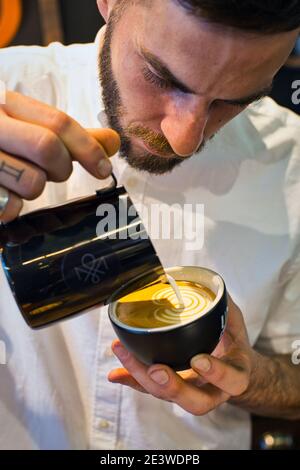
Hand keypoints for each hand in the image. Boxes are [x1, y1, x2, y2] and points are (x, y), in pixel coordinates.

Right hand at [0, 91, 119, 222]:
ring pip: (31, 181)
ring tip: (20, 179)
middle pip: (47, 147)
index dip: (88, 147)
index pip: (58, 122)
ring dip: (36, 188)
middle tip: (55, 172)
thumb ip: (69, 136)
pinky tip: (2, 194)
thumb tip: (112, 140)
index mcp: (7, 105)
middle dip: (61, 168)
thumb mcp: (29, 127)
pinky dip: (13, 207)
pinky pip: (9, 207)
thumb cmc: (0, 141)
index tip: (103, 169)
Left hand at [108, 296, 255, 415]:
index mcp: (235, 374)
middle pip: (195, 402)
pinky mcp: (172, 389)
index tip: (198, 359)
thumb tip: (210, 284)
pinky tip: (115, 374)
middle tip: (156, 370)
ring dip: (142, 377)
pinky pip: (151, 389)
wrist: (233, 367)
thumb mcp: (235, 322)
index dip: (216, 373)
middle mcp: (213, 390)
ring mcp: (190, 392)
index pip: (232, 380)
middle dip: (173, 387)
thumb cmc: (233, 342)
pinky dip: (132, 380)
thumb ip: (223, 307)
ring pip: (167, 396)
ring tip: (123, 353)